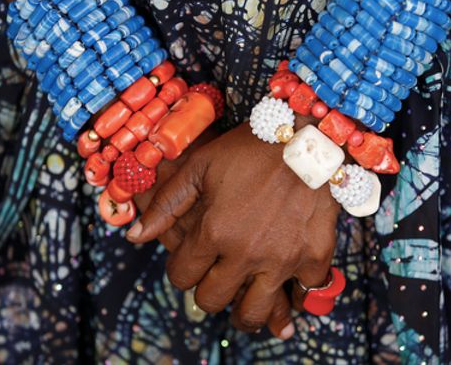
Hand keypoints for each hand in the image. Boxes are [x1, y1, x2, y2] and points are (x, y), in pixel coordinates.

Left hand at [125, 119, 339, 338]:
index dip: (180, 270)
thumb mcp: (201, 166)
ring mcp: (283, 259)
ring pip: (254, 312)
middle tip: (215, 281)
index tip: (190, 263)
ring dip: (244, 313)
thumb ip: (167, 204)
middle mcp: (246, 253)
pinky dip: (296, 294)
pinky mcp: (315, 256)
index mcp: (214, 231)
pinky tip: (288, 285)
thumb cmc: (250, 147)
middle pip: (212, 300)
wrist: (309, 136)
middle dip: (207, 293)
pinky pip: (304, 294)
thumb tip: (134, 237)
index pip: (181, 276)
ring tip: (244, 305)